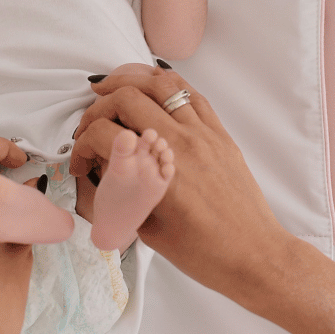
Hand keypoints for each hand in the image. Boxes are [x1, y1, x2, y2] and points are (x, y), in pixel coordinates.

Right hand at [71, 67, 294, 304]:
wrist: (254, 255)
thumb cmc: (206, 253)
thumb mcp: (150, 230)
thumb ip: (125, 196)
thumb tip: (107, 174)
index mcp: (159, 173)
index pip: (106, 136)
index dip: (81, 146)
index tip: (81, 162)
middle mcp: (182, 145)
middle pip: (128, 99)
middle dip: (98, 107)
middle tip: (88, 123)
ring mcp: (205, 135)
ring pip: (162, 84)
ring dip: (129, 78)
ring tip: (110, 85)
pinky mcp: (221, 135)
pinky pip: (192, 95)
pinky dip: (166, 83)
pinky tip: (151, 86)